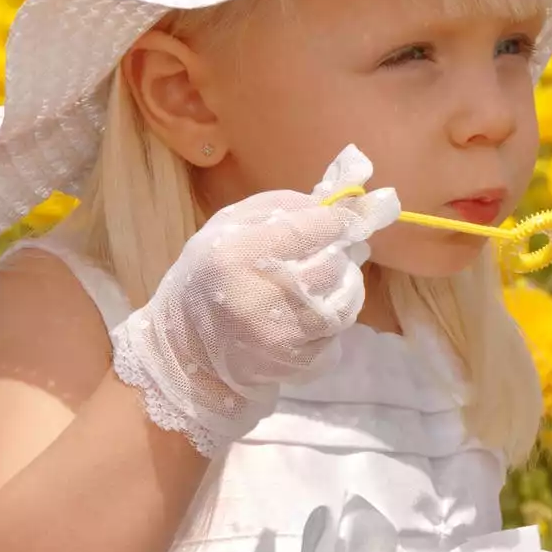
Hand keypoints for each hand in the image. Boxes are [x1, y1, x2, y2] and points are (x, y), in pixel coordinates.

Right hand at [108, 145, 398, 456]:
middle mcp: (263, 295)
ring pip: (347, 296)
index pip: (316, 227)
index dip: (346, 219)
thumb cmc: (212, 273)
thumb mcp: (234, 225)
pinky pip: (341, 329)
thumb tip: (352, 188)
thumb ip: (291, 203)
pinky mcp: (300, 363)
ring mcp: (284, 335)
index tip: (365, 212)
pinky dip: (334, 315)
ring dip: (343, 283)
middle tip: (329, 248)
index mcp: (239, 252)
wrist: (187, 349)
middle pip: (335, 261)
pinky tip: (308, 313)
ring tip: (317, 279)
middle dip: (341, 251)